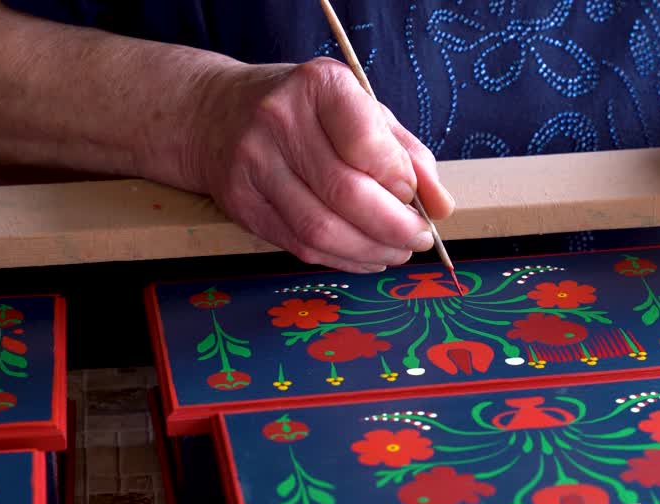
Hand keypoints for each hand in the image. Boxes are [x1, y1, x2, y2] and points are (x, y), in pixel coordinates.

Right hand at [179, 57, 454, 272]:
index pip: (366, 142)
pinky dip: (343, 260)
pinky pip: (300, 246)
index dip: (401, 180)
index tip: (417, 198)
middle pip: (345, 194)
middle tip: (420, 239)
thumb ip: (407, 154)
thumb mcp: (362, 110)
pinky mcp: (241, 204)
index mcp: (318, 86)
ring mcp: (253, 165)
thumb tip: (441, 207)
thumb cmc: (307, 112)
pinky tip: (366, 256)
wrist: (217, 115)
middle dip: (394, 227)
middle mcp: (279, 121)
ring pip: (321, 229)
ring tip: (397, 252)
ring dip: (370, 251)